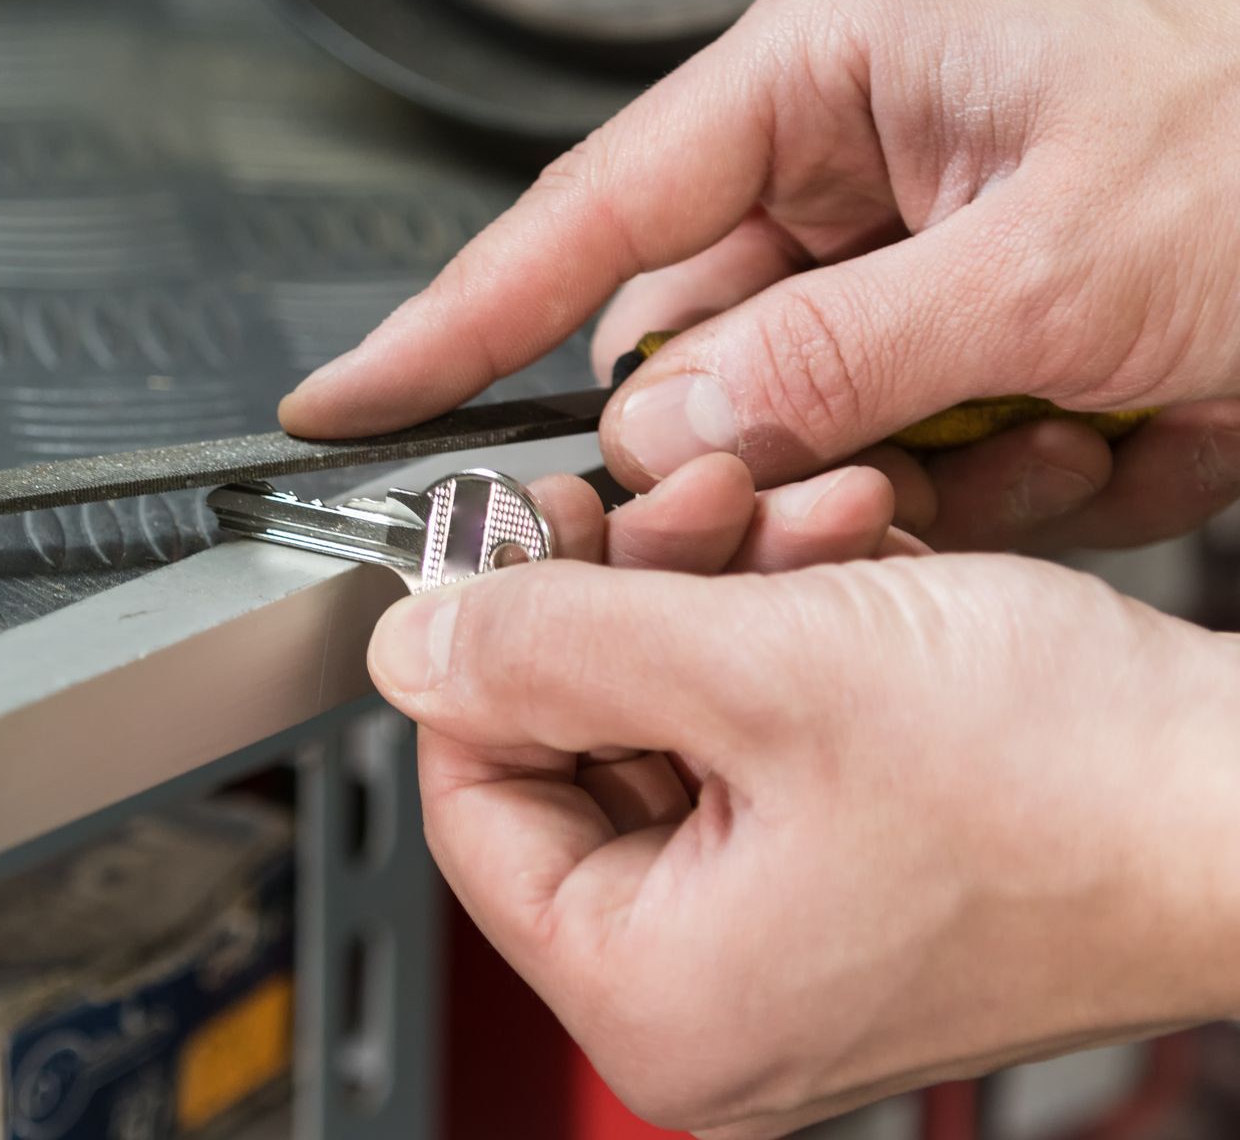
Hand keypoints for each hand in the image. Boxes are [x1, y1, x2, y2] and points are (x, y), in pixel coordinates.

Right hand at [278, 0, 1239, 551]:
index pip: (586, 214)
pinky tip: (1097, 437)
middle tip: (858, 476)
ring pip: (775, 428)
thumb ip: (836, 352)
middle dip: (750, 443)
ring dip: (893, 477)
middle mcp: (837, 165)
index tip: (350, 401)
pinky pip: (872, 465)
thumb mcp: (1062, 257)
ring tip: (1055, 431)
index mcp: (828, 72)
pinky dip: (970, 492)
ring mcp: (888, 270)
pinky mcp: (939, 357)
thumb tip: (655, 427)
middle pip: (678, 350)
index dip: (453, 319)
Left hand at [371, 553, 1239, 1137]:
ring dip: (722, 588)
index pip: (474, 800)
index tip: (511, 539)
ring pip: (675, 721)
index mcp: (657, 998)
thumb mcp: (764, 671)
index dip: (484, 648)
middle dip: (632, 591)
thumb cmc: (1080, 787)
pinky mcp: (856, 880)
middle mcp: (713, 998)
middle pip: (580, 748)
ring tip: (796, 506)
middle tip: (674, 494)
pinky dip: (788, 634)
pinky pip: (762, 740)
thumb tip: (412, 646)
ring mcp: (787, 942)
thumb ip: (551, 649)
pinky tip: (846, 552)